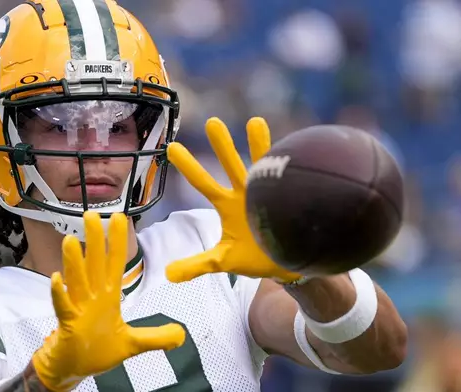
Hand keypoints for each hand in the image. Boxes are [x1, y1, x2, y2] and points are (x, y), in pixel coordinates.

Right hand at [32, 212, 185, 390]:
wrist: (75, 369)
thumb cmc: (99, 350)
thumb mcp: (133, 343)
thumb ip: (157, 337)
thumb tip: (182, 335)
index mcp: (108, 296)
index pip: (114, 263)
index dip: (117, 241)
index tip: (119, 217)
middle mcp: (93, 297)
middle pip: (94, 264)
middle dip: (94, 240)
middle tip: (91, 214)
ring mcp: (79, 309)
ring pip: (77, 281)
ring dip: (74, 261)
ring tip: (71, 240)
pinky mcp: (68, 324)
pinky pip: (63, 306)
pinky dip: (60, 294)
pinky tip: (56, 279)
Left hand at [166, 117, 302, 283]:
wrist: (288, 265)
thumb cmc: (255, 258)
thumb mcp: (223, 261)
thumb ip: (196, 264)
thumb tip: (167, 275)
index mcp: (227, 204)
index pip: (204, 182)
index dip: (189, 166)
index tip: (171, 148)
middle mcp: (245, 193)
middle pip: (231, 165)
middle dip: (223, 145)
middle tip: (212, 122)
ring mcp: (268, 194)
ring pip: (261, 165)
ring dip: (259, 145)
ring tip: (255, 121)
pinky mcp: (288, 199)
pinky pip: (289, 180)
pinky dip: (290, 166)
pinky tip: (293, 150)